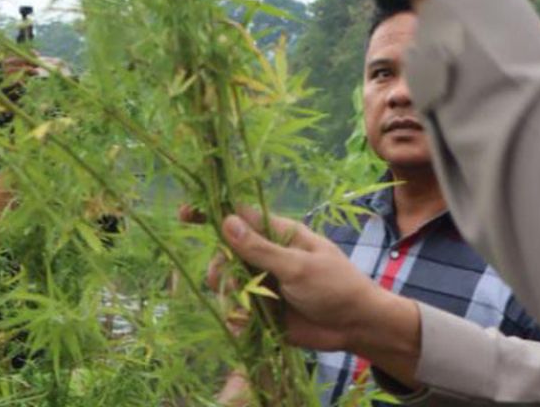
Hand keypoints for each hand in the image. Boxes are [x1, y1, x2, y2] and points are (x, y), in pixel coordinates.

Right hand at [220, 208, 384, 351]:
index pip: (240, 216)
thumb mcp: (298, 267)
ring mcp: (265, 283)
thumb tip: (226, 221)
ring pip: (227, 283)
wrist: (355, 326)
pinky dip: (237, 318)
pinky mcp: (264, 311)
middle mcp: (268, 256)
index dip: (213, 213)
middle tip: (225, 280)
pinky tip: (248, 324)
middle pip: (226, 253)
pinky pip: (237, 311)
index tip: (184, 214)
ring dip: (228, 294)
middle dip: (219, 267)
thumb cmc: (336, 287)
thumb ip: (260, 249)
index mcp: (281, 234)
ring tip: (245, 306)